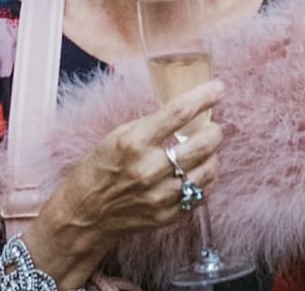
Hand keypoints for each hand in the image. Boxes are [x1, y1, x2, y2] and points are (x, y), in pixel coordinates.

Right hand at [27, 81, 225, 279]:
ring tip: (206, 150)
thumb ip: (152, 125)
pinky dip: (205, 179)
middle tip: (212, 126)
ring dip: (213, 155)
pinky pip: (201, 194)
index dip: (204, 97)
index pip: (179, 112)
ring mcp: (160, 195)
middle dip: (214, 130)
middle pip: (203, 143)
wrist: (86, 212)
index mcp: (134, 142)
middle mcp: (149, 169)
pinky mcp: (167, 215)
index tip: (218, 89)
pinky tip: (199, 172)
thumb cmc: (101, 168)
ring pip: (208, 170)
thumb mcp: (119, 135)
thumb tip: (187, 112)